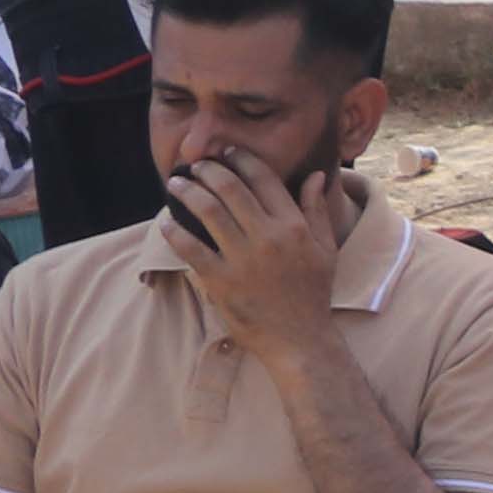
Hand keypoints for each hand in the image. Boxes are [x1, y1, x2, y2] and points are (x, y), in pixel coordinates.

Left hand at [161, 150, 353, 358]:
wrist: (299, 340)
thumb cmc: (312, 294)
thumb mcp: (325, 250)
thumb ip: (316, 211)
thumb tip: (314, 176)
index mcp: (294, 227)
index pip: (264, 179)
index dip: (241, 159)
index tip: (227, 152)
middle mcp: (268, 238)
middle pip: (230, 189)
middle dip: (207, 170)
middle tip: (195, 165)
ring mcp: (242, 260)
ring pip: (207, 211)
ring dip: (187, 192)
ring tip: (176, 185)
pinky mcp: (220, 281)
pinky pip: (190, 248)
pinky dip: (174, 231)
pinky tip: (167, 222)